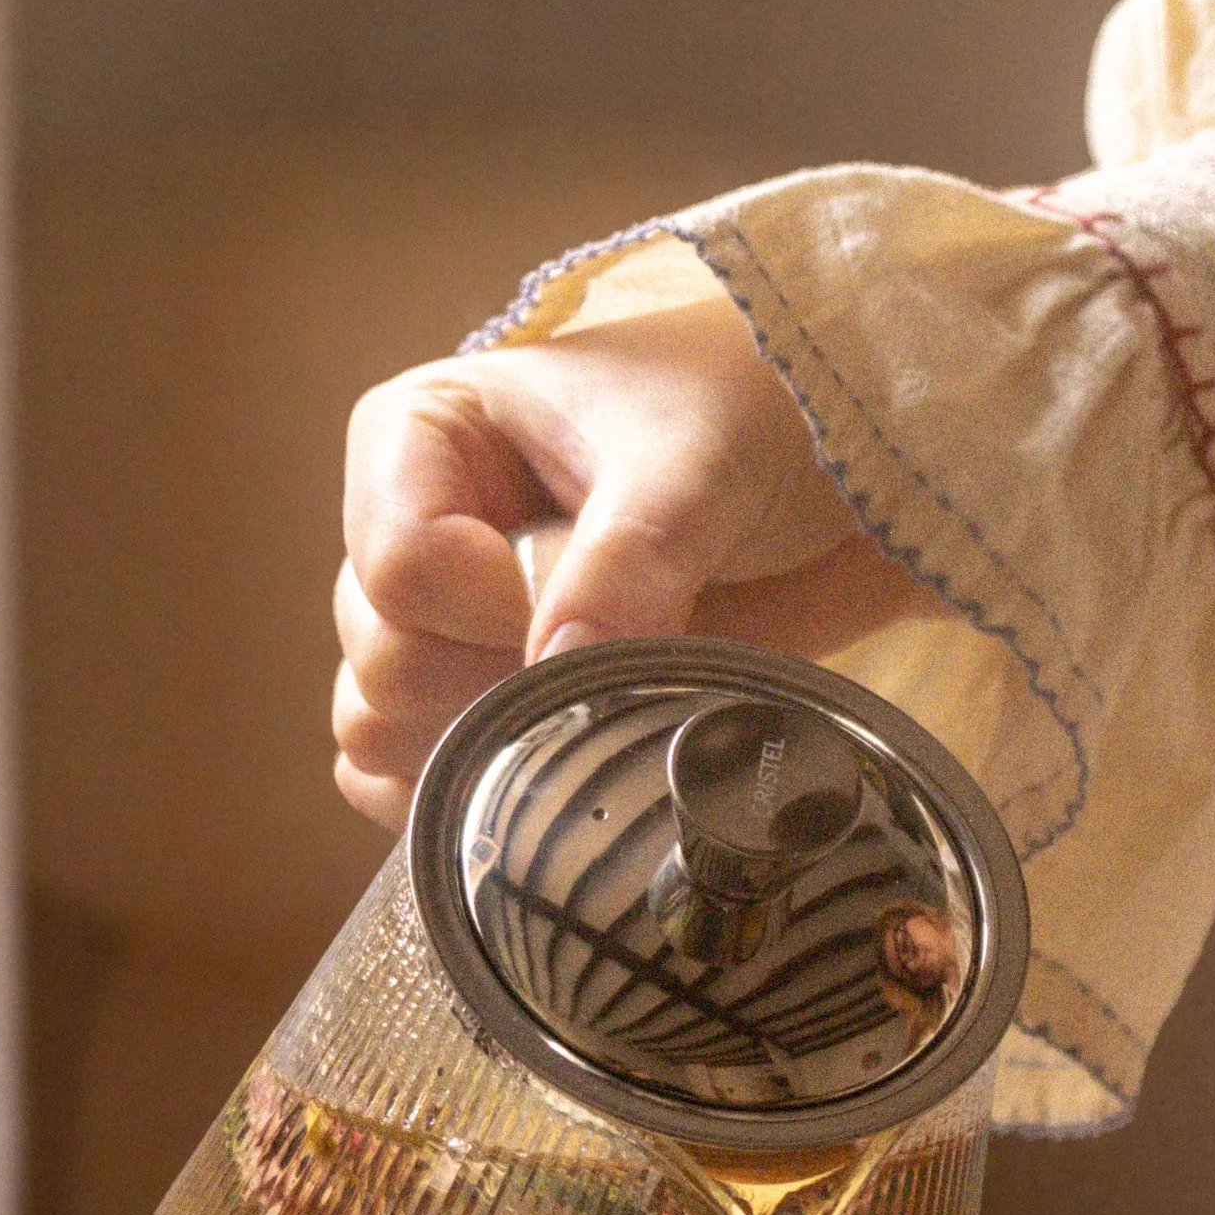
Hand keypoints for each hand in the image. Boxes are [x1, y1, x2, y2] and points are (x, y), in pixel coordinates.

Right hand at [332, 246, 940, 827]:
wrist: (835, 484)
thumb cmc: (753, 418)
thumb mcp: (698, 462)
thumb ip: (629, 558)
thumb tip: (554, 671)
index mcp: (420, 436)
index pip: (398, 565)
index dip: (493, 609)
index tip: (593, 594)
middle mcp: (408, 529)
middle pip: (384, 658)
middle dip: (495, 683)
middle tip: (616, 658)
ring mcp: (440, 626)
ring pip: (379, 727)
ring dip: (483, 746)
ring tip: (597, 711)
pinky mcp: (480, 700)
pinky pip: (400, 777)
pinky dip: (461, 796)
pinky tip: (543, 780)